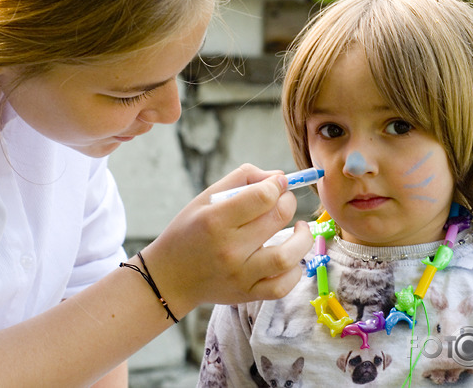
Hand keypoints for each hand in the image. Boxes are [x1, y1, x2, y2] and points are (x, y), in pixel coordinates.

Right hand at [143, 164, 313, 314]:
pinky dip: (295, 270)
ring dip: (303, 237)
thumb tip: (278, 176)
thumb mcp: (204, 198)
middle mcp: (229, 249)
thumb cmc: (188, 232)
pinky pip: (283, 286)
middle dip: (289, 202)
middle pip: (278, 218)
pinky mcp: (247, 294)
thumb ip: (241, 178)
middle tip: (284, 200)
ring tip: (300, 228)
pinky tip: (291, 257)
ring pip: (288, 256)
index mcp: (215, 220)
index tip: (277, 183)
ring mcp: (240, 275)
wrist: (169, 278)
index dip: (277, 184)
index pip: (262, 196)